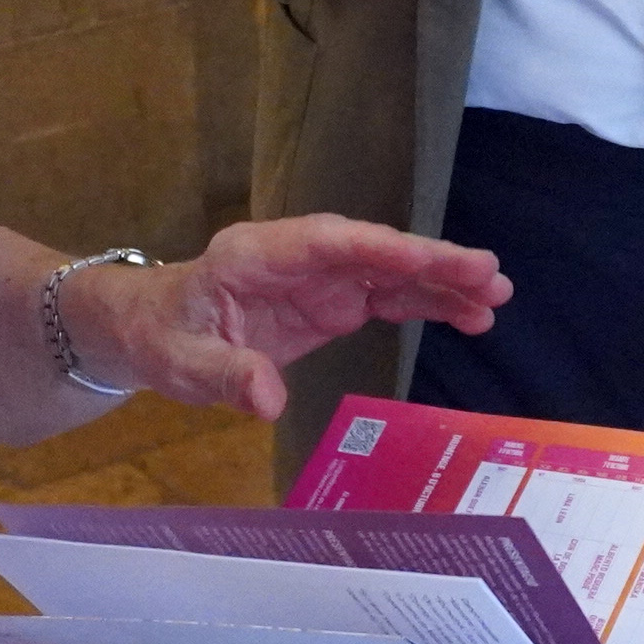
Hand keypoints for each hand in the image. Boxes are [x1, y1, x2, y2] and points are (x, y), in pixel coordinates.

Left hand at [76, 215, 507, 420]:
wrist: (149, 329)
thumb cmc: (161, 337)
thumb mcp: (180, 362)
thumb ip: (223, 375)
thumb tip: (269, 401)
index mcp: (257, 254)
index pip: (332, 242)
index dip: (387, 250)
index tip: (438, 260)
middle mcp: (297, 255)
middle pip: (372, 251)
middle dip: (430, 262)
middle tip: (491, 277)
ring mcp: (317, 277)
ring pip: (388, 271)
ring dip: (440, 283)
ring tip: (494, 300)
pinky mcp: (330, 302)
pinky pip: (385, 296)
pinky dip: (425, 304)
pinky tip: (466, 315)